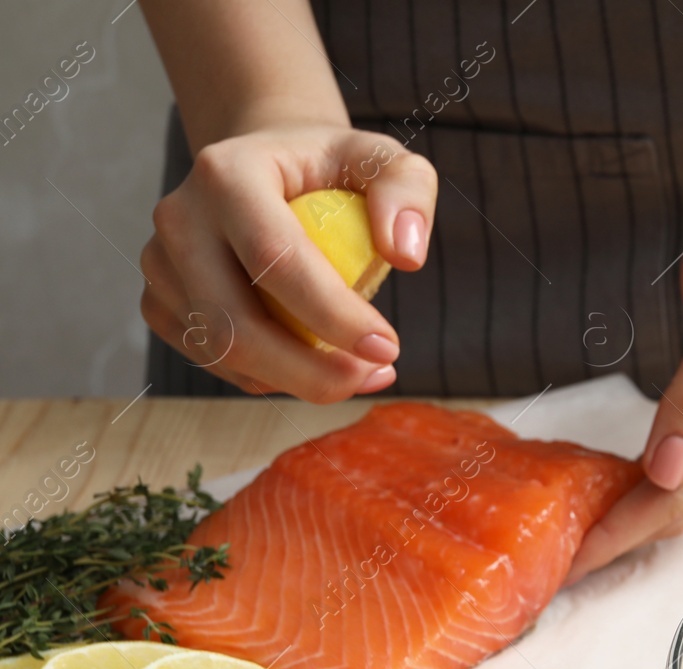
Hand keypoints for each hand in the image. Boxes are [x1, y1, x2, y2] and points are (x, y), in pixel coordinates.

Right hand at [140, 124, 436, 400]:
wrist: (267, 170)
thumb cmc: (329, 168)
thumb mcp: (381, 158)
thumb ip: (406, 190)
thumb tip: (406, 255)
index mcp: (227, 174)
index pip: (274, 257)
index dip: (331, 313)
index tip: (387, 347)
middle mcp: (180, 218)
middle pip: (235, 322)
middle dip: (311, 370)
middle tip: (378, 375)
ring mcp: (161, 264)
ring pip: (224, 352)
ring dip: (297, 380)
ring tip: (360, 370)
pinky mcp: (161, 302)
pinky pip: (215, 361)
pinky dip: (271, 376)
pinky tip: (315, 361)